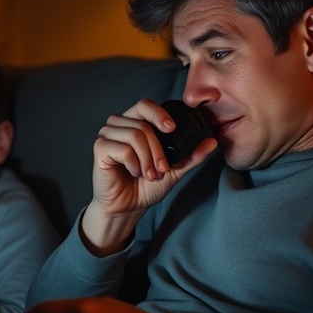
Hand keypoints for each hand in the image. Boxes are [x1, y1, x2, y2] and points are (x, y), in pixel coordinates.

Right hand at [83, 99, 215, 253]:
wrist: (127, 207)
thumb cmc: (146, 186)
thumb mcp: (174, 170)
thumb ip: (192, 156)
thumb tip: (213, 142)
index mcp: (135, 122)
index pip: (145, 105)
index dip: (159, 114)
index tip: (172, 128)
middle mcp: (119, 124)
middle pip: (143, 122)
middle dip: (158, 148)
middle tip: (162, 169)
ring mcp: (107, 135)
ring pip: (134, 135)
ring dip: (147, 159)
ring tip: (148, 174)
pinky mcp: (100, 148)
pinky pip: (123, 149)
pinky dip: (134, 164)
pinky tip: (133, 173)